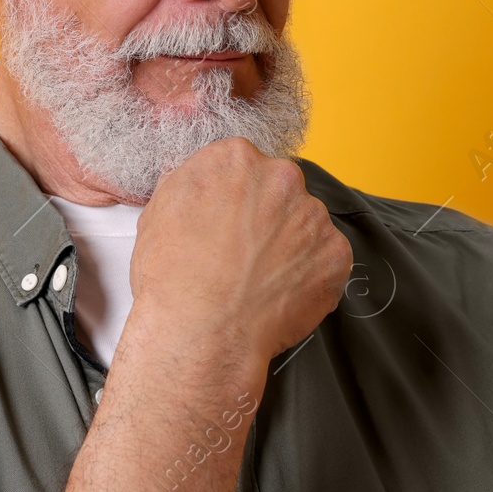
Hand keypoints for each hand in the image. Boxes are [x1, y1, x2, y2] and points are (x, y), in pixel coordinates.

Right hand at [126, 136, 353, 368]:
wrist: (201, 333)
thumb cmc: (172, 278)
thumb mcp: (157, 214)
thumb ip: (187, 186)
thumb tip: (199, 184)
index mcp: (235, 158)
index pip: (244, 167)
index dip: (236, 199)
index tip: (229, 222)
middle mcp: (280, 176)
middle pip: (280, 189)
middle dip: (267, 217)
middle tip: (245, 254)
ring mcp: (313, 215)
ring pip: (305, 224)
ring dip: (290, 245)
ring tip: (260, 280)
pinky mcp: (335, 253)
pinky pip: (325, 259)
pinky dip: (309, 276)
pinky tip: (280, 295)